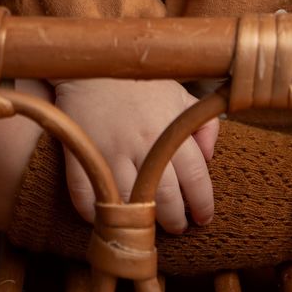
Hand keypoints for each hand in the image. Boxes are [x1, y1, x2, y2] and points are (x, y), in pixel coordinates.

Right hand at [53, 78, 218, 232]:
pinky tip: (109, 216)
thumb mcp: (180, 95)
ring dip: (142, 223)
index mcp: (171, 130)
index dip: (203, 204)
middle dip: (176, 221)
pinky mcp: (82, 155)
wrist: (93, 65)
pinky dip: (96, 214)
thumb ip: (203, 125)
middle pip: (166, 199)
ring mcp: (110, 152)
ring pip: (131, 204)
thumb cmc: (141, 83)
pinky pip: (87, 197)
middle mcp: (143, 144)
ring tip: (149, 226)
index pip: (196, 179)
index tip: (203, 218)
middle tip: (178, 227)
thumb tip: (210, 159)